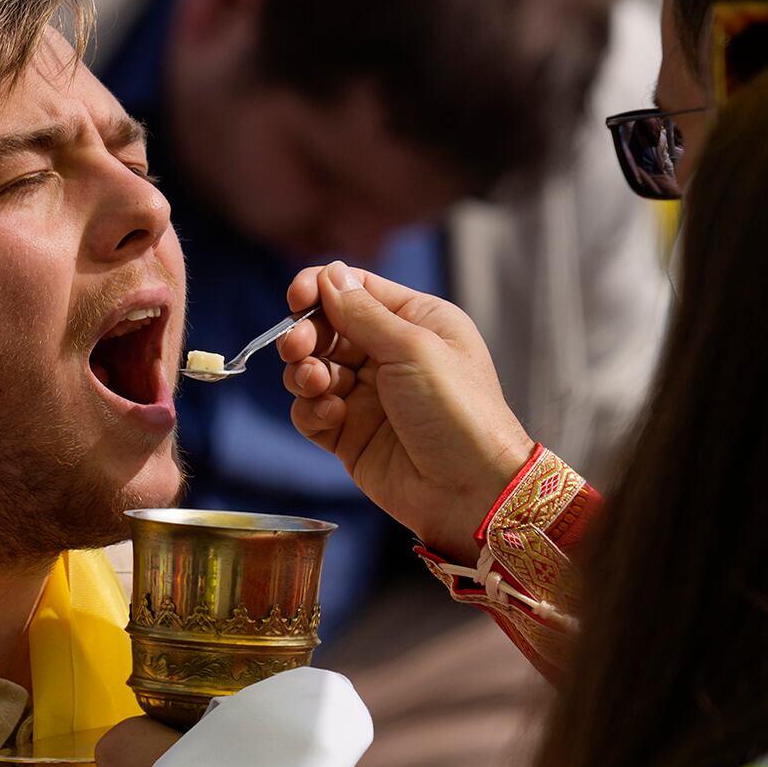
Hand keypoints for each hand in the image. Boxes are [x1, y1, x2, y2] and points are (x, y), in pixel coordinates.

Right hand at [278, 261, 535, 555]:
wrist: (471, 491)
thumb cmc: (459, 412)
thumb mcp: (413, 348)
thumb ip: (364, 313)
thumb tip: (329, 276)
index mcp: (415, 322)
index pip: (356, 290)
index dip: (321, 289)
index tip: (296, 299)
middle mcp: (390, 355)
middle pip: (328, 328)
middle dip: (306, 334)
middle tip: (297, 347)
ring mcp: (369, 397)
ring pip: (314, 369)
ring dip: (304, 372)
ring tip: (314, 382)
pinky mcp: (351, 435)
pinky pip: (313, 412)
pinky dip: (311, 409)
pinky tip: (329, 414)